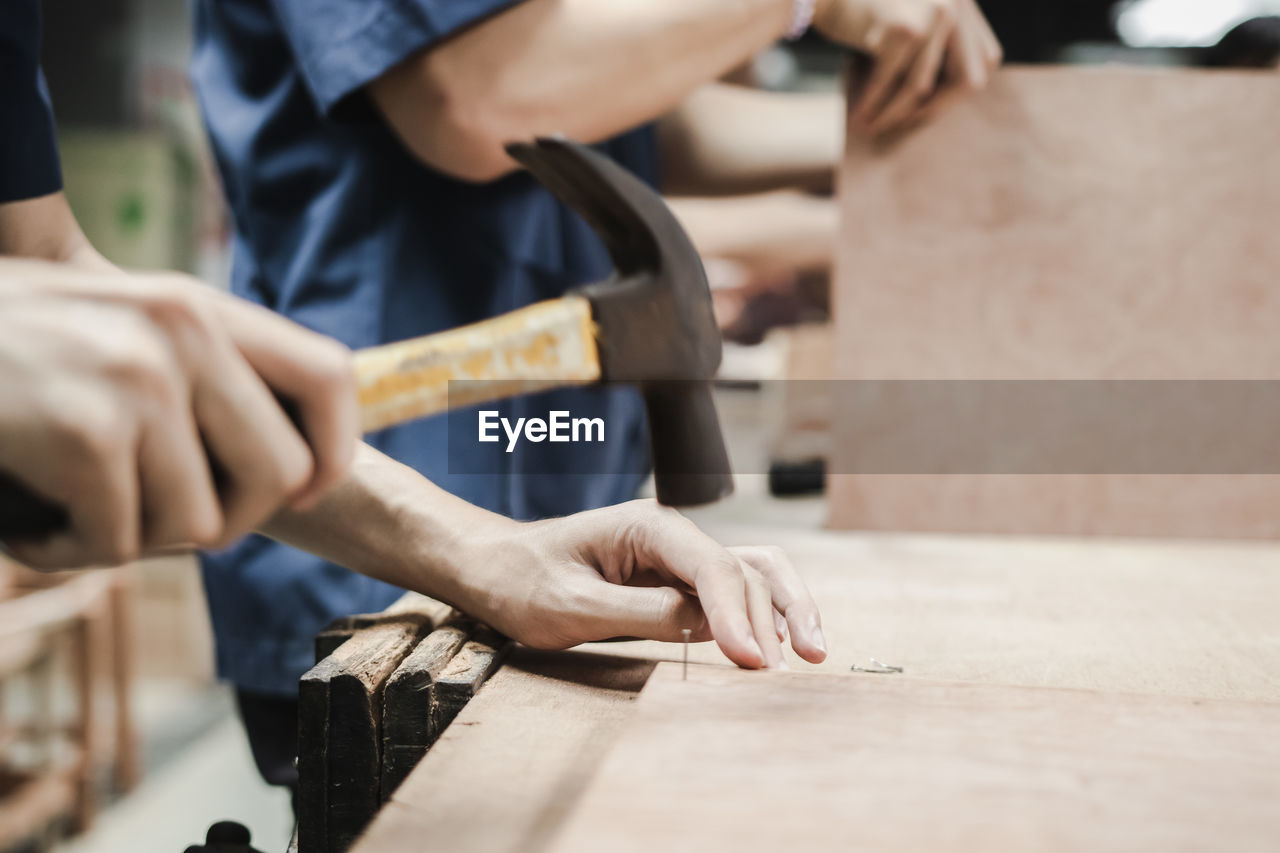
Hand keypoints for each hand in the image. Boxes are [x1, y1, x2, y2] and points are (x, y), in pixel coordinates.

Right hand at [0, 261, 357, 568]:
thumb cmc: (6, 354)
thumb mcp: (118, 333)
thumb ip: (202, 379)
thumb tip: (298, 470)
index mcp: (201, 307)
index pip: (331, 377)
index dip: (332, 451)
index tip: (298, 492)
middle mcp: (183, 330)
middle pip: (280, 477)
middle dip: (221, 519)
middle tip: (148, 513)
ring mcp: (138, 377)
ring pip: (200, 525)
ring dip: (129, 537)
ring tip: (65, 499)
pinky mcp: (88, 432)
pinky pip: (120, 543)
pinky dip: (66, 549)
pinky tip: (25, 514)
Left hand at [452, 499, 827, 669]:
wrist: (496, 569)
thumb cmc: (523, 582)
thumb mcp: (570, 605)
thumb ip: (639, 612)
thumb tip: (703, 626)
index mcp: (647, 527)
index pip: (710, 567)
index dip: (737, 614)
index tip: (752, 660)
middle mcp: (673, 535)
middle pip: (746, 568)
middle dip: (776, 615)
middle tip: (795, 668)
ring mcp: (680, 557)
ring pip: (755, 574)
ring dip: (786, 610)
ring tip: (814, 655)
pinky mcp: (680, 581)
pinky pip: (735, 593)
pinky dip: (764, 616)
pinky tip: (784, 645)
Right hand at [814, 0, 1001, 134]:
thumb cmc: (861, 10)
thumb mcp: (913, 21)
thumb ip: (936, 48)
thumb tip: (940, 104)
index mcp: (964, 0)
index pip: (986, 60)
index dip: (958, 91)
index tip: (928, 107)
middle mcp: (956, 4)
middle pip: (968, 79)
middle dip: (935, 111)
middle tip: (906, 125)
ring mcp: (933, 14)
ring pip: (924, 88)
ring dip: (895, 115)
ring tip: (872, 128)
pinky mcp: (903, 29)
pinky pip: (893, 83)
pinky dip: (874, 105)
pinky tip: (860, 117)